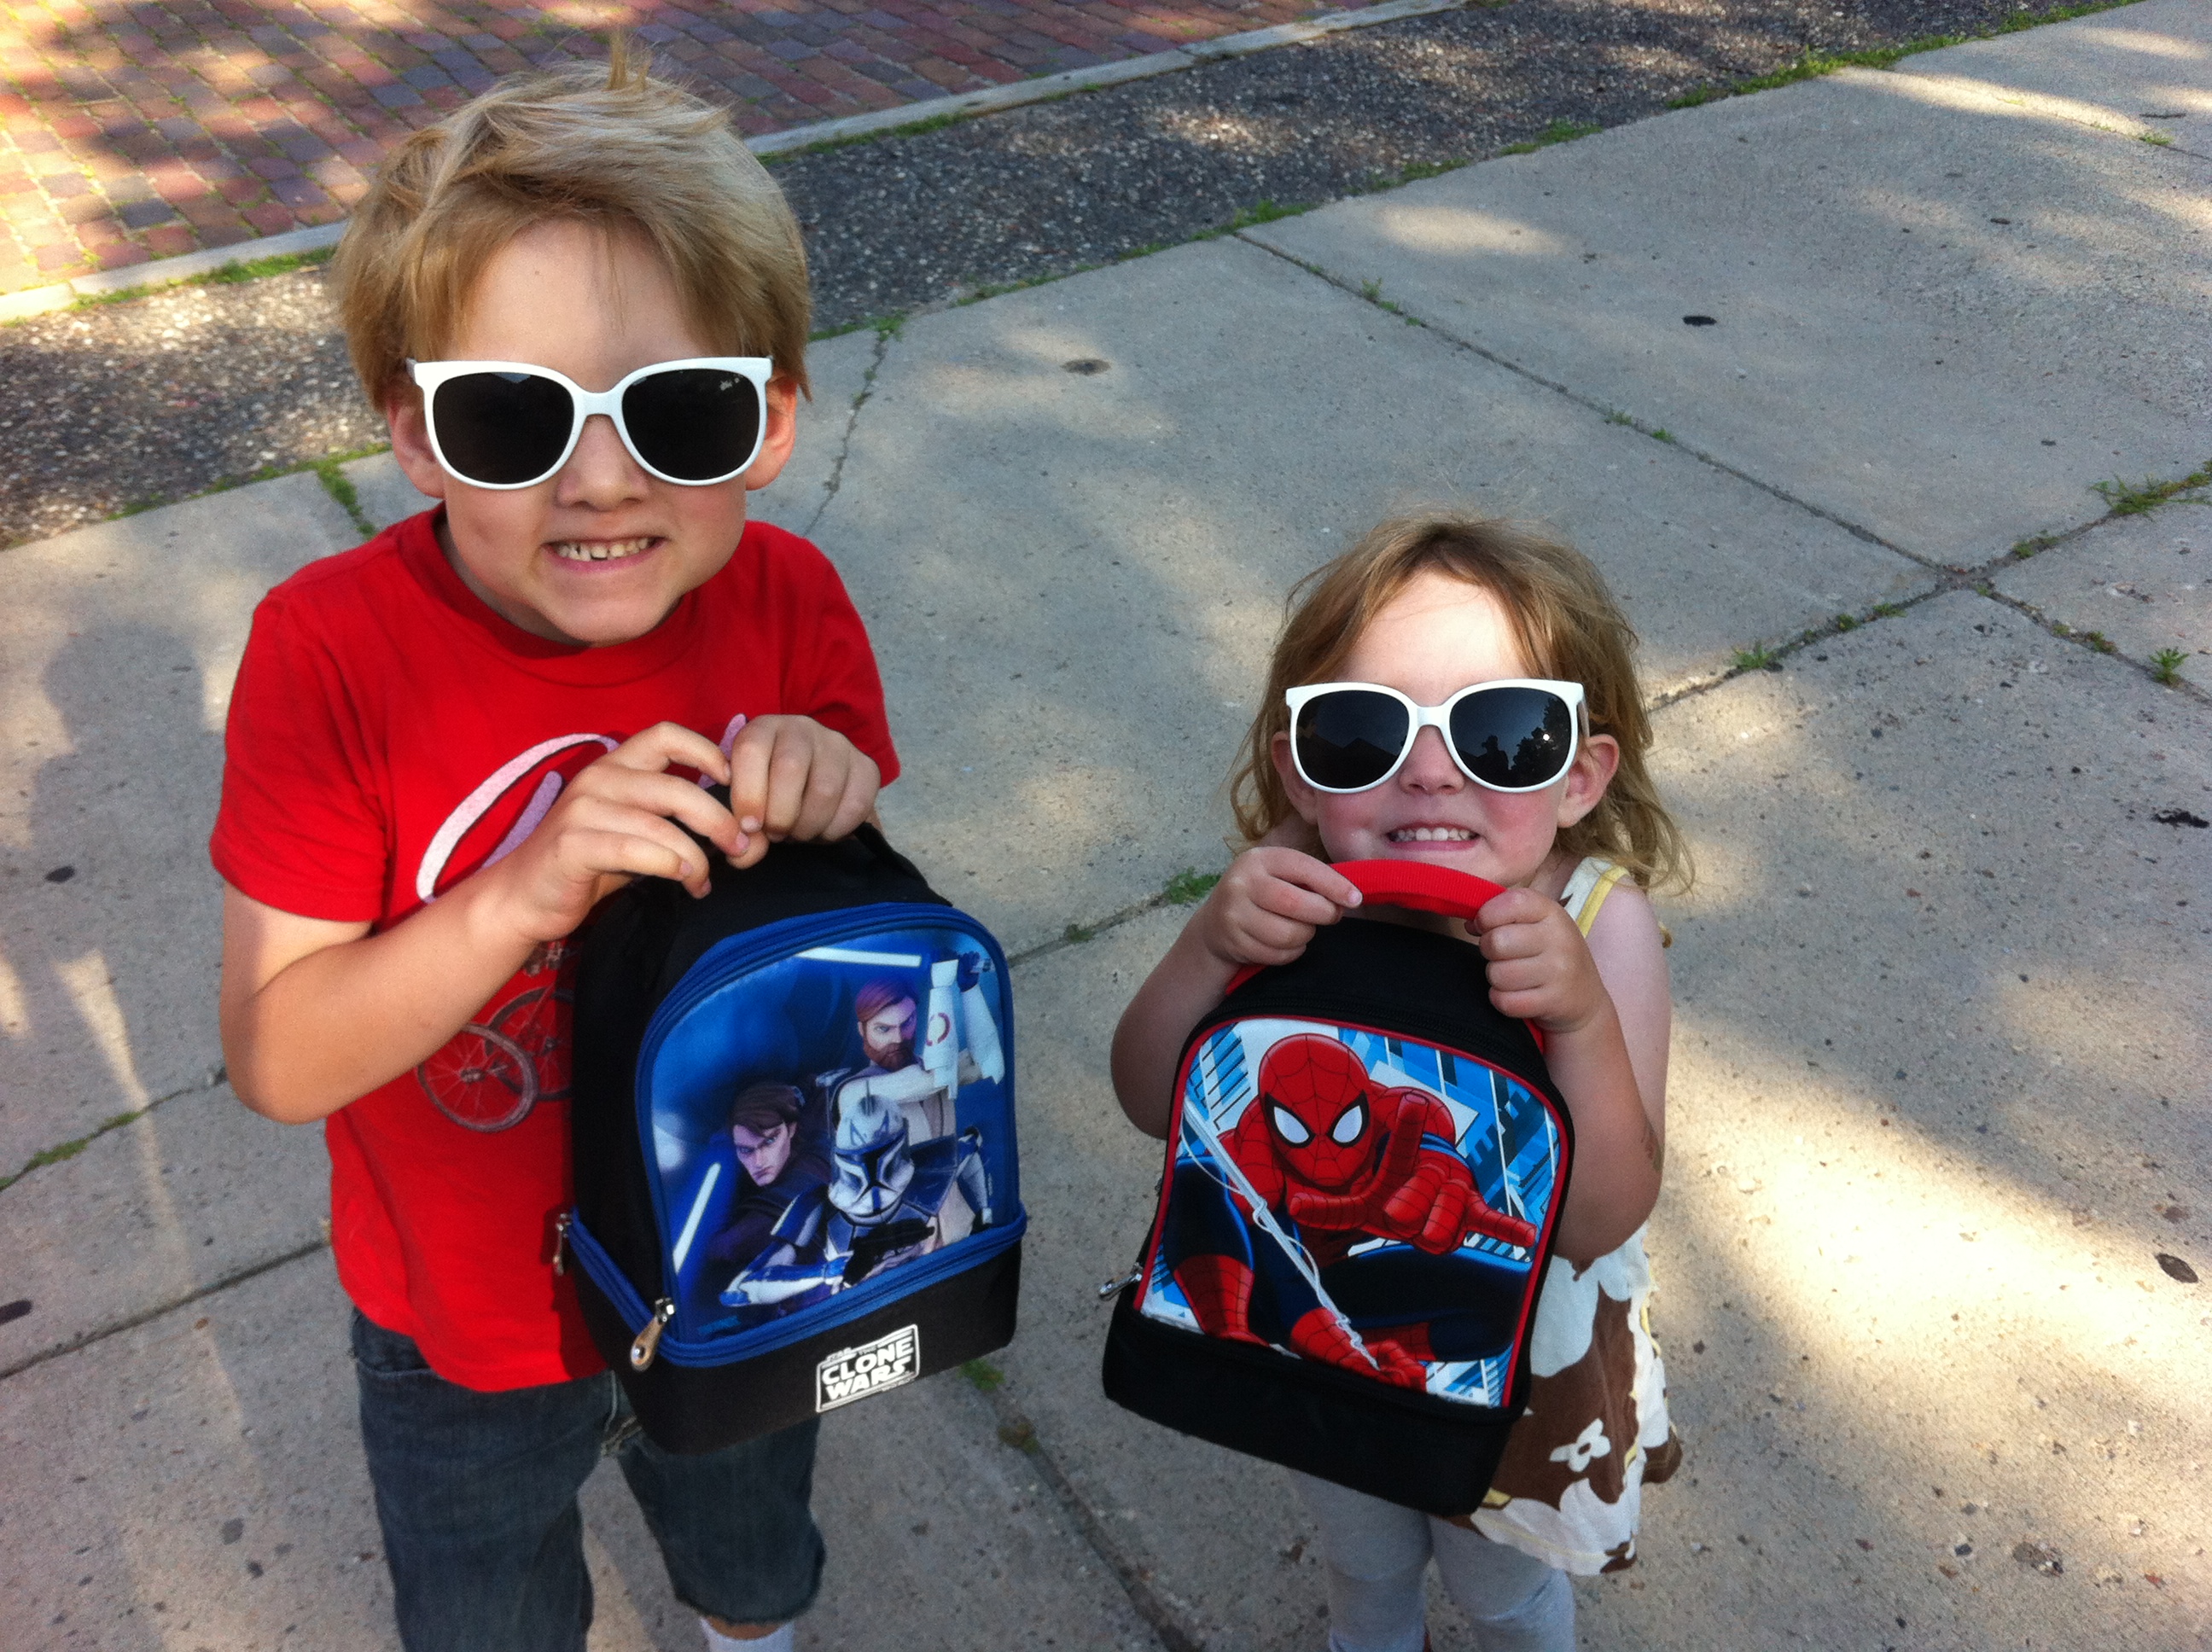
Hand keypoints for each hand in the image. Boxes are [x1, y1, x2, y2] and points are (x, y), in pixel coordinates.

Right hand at [484, 722, 741, 941]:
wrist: (522, 897)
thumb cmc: (587, 863)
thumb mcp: (631, 828)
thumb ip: (668, 816)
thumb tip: (732, 823)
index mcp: (614, 766)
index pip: (665, 735)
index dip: (706, 751)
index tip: (732, 782)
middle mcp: (598, 779)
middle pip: (676, 788)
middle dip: (718, 820)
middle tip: (741, 847)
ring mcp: (583, 810)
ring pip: (661, 826)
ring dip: (695, 857)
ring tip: (704, 881)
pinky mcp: (573, 845)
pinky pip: (636, 850)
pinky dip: (669, 866)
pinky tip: (684, 881)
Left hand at [725, 715, 880, 869]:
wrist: (811, 787)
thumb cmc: (771, 794)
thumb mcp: (748, 800)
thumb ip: (742, 824)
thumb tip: (744, 851)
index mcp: (764, 729)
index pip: (752, 750)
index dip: (748, 793)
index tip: (749, 827)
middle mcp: (802, 729)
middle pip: (791, 768)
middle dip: (780, 814)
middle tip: (776, 834)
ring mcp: (838, 745)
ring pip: (825, 789)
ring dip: (808, 825)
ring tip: (798, 834)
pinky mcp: (866, 767)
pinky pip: (855, 804)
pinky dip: (836, 829)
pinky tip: (823, 832)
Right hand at [1193, 847, 1362, 969]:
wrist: (1215, 923)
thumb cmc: (1261, 895)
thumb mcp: (1278, 875)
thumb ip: (1309, 879)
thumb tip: (1350, 896)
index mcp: (1259, 859)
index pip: (1303, 868)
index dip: (1333, 884)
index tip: (1355, 899)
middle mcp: (1242, 882)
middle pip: (1295, 903)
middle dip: (1323, 913)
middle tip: (1331, 916)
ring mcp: (1233, 913)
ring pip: (1288, 934)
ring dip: (1306, 936)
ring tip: (1304, 929)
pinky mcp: (1233, 941)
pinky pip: (1277, 954)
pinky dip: (1292, 952)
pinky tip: (1288, 944)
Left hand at [1467, 887, 1609, 1034]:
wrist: (1584, 998)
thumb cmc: (1549, 955)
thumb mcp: (1536, 925)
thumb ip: (1502, 915)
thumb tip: (1471, 923)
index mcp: (1552, 912)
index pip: (1510, 903)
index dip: (1487, 916)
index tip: (1488, 926)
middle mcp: (1560, 938)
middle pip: (1497, 942)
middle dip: (1488, 951)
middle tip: (1502, 956)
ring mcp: (1560, 971)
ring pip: (1497, 974)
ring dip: (1496, 979)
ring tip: (1513, 976)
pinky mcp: (1554, 1001)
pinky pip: (1505, 1000)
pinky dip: (1502, 1000)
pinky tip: (1518, 995)